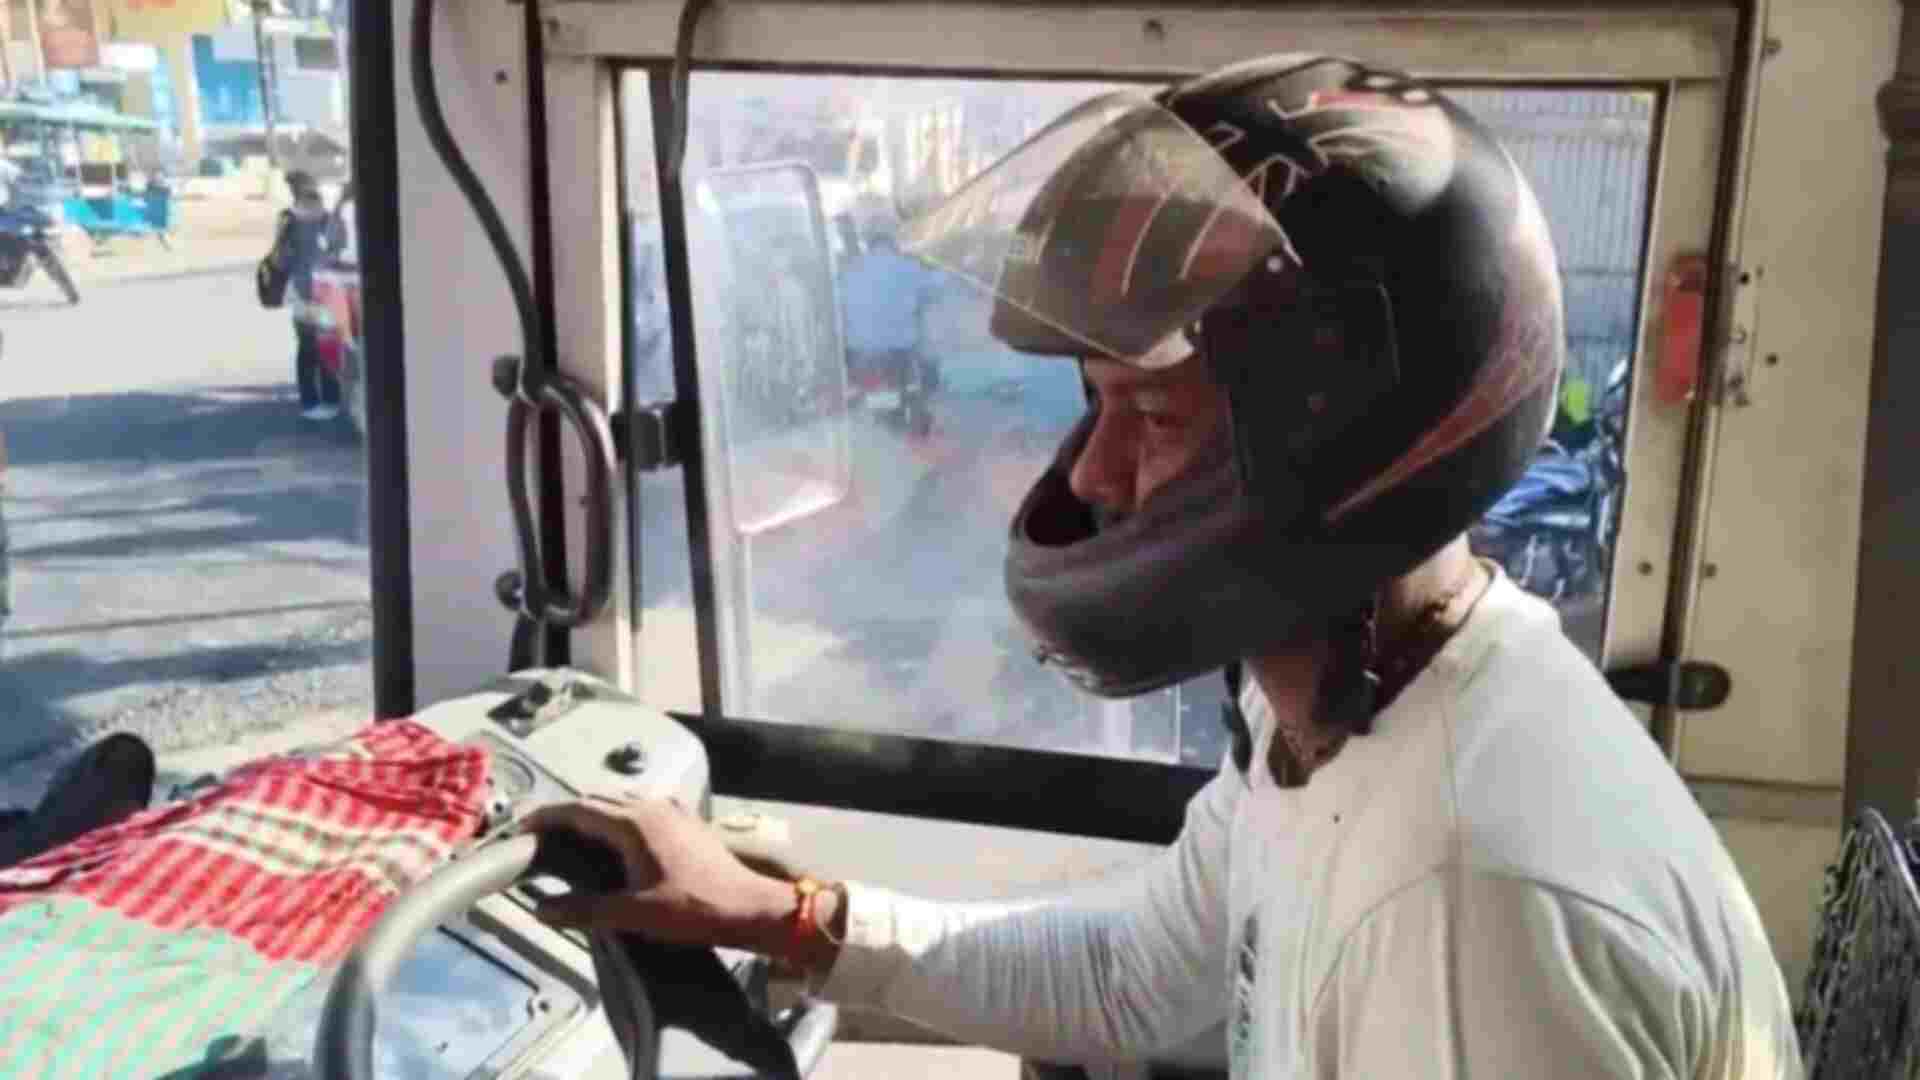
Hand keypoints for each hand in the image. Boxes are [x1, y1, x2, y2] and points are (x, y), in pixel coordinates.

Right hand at [518, 797, 797, 954]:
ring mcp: (672, 811)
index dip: (545, 817)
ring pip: (620, 802)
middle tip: (539, 837)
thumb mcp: (634, 914)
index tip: (521, 829)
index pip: (578, 808)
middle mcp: (652, 807)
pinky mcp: (685, 822)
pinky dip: (616, 819)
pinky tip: (614, 843)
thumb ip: (584, 910)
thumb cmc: (696, 909)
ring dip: (592, 815)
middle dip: (565, 815)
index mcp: (635, 823)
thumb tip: (541, 909)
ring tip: (570, 840)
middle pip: (597, 800)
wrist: (749, 906)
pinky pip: (640, 810)